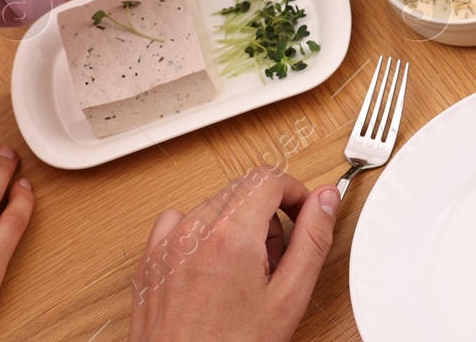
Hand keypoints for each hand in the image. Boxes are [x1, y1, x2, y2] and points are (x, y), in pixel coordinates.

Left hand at [128, 167, 339, 341]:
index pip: (269, 178)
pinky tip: (212, 264)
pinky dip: (200, 233)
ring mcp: (168, 245)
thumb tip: (325, 199)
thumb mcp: (288, 297)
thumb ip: (312, 239)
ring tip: (245, 270)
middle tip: (276, 256)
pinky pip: (179, 221)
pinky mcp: (151, 260)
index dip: (293, 193)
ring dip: (236, 223)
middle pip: (243, 188)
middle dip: (268, 213)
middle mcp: (195, 232)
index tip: (300, 215)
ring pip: (214, 203)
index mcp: (231, 235)